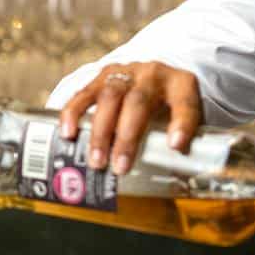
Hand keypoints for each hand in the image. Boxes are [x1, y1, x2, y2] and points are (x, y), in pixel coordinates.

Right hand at [55, 61, 203, 175]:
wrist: (153, 78)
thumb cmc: (170, 106)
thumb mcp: (183, 118)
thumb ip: (181, 141)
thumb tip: (176, 181)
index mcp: (181, 84)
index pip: (185, 102)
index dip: (182, 123)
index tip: (176, 146)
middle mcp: (153, 74)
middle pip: (138, 101)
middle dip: (128, 137)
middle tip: (120, 167)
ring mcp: (125, 73)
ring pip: (110, 97)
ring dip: (101, 132)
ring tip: (97, 161)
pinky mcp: (101, 77)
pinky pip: (84, 93)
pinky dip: (73, 114)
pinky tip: (68, 134)